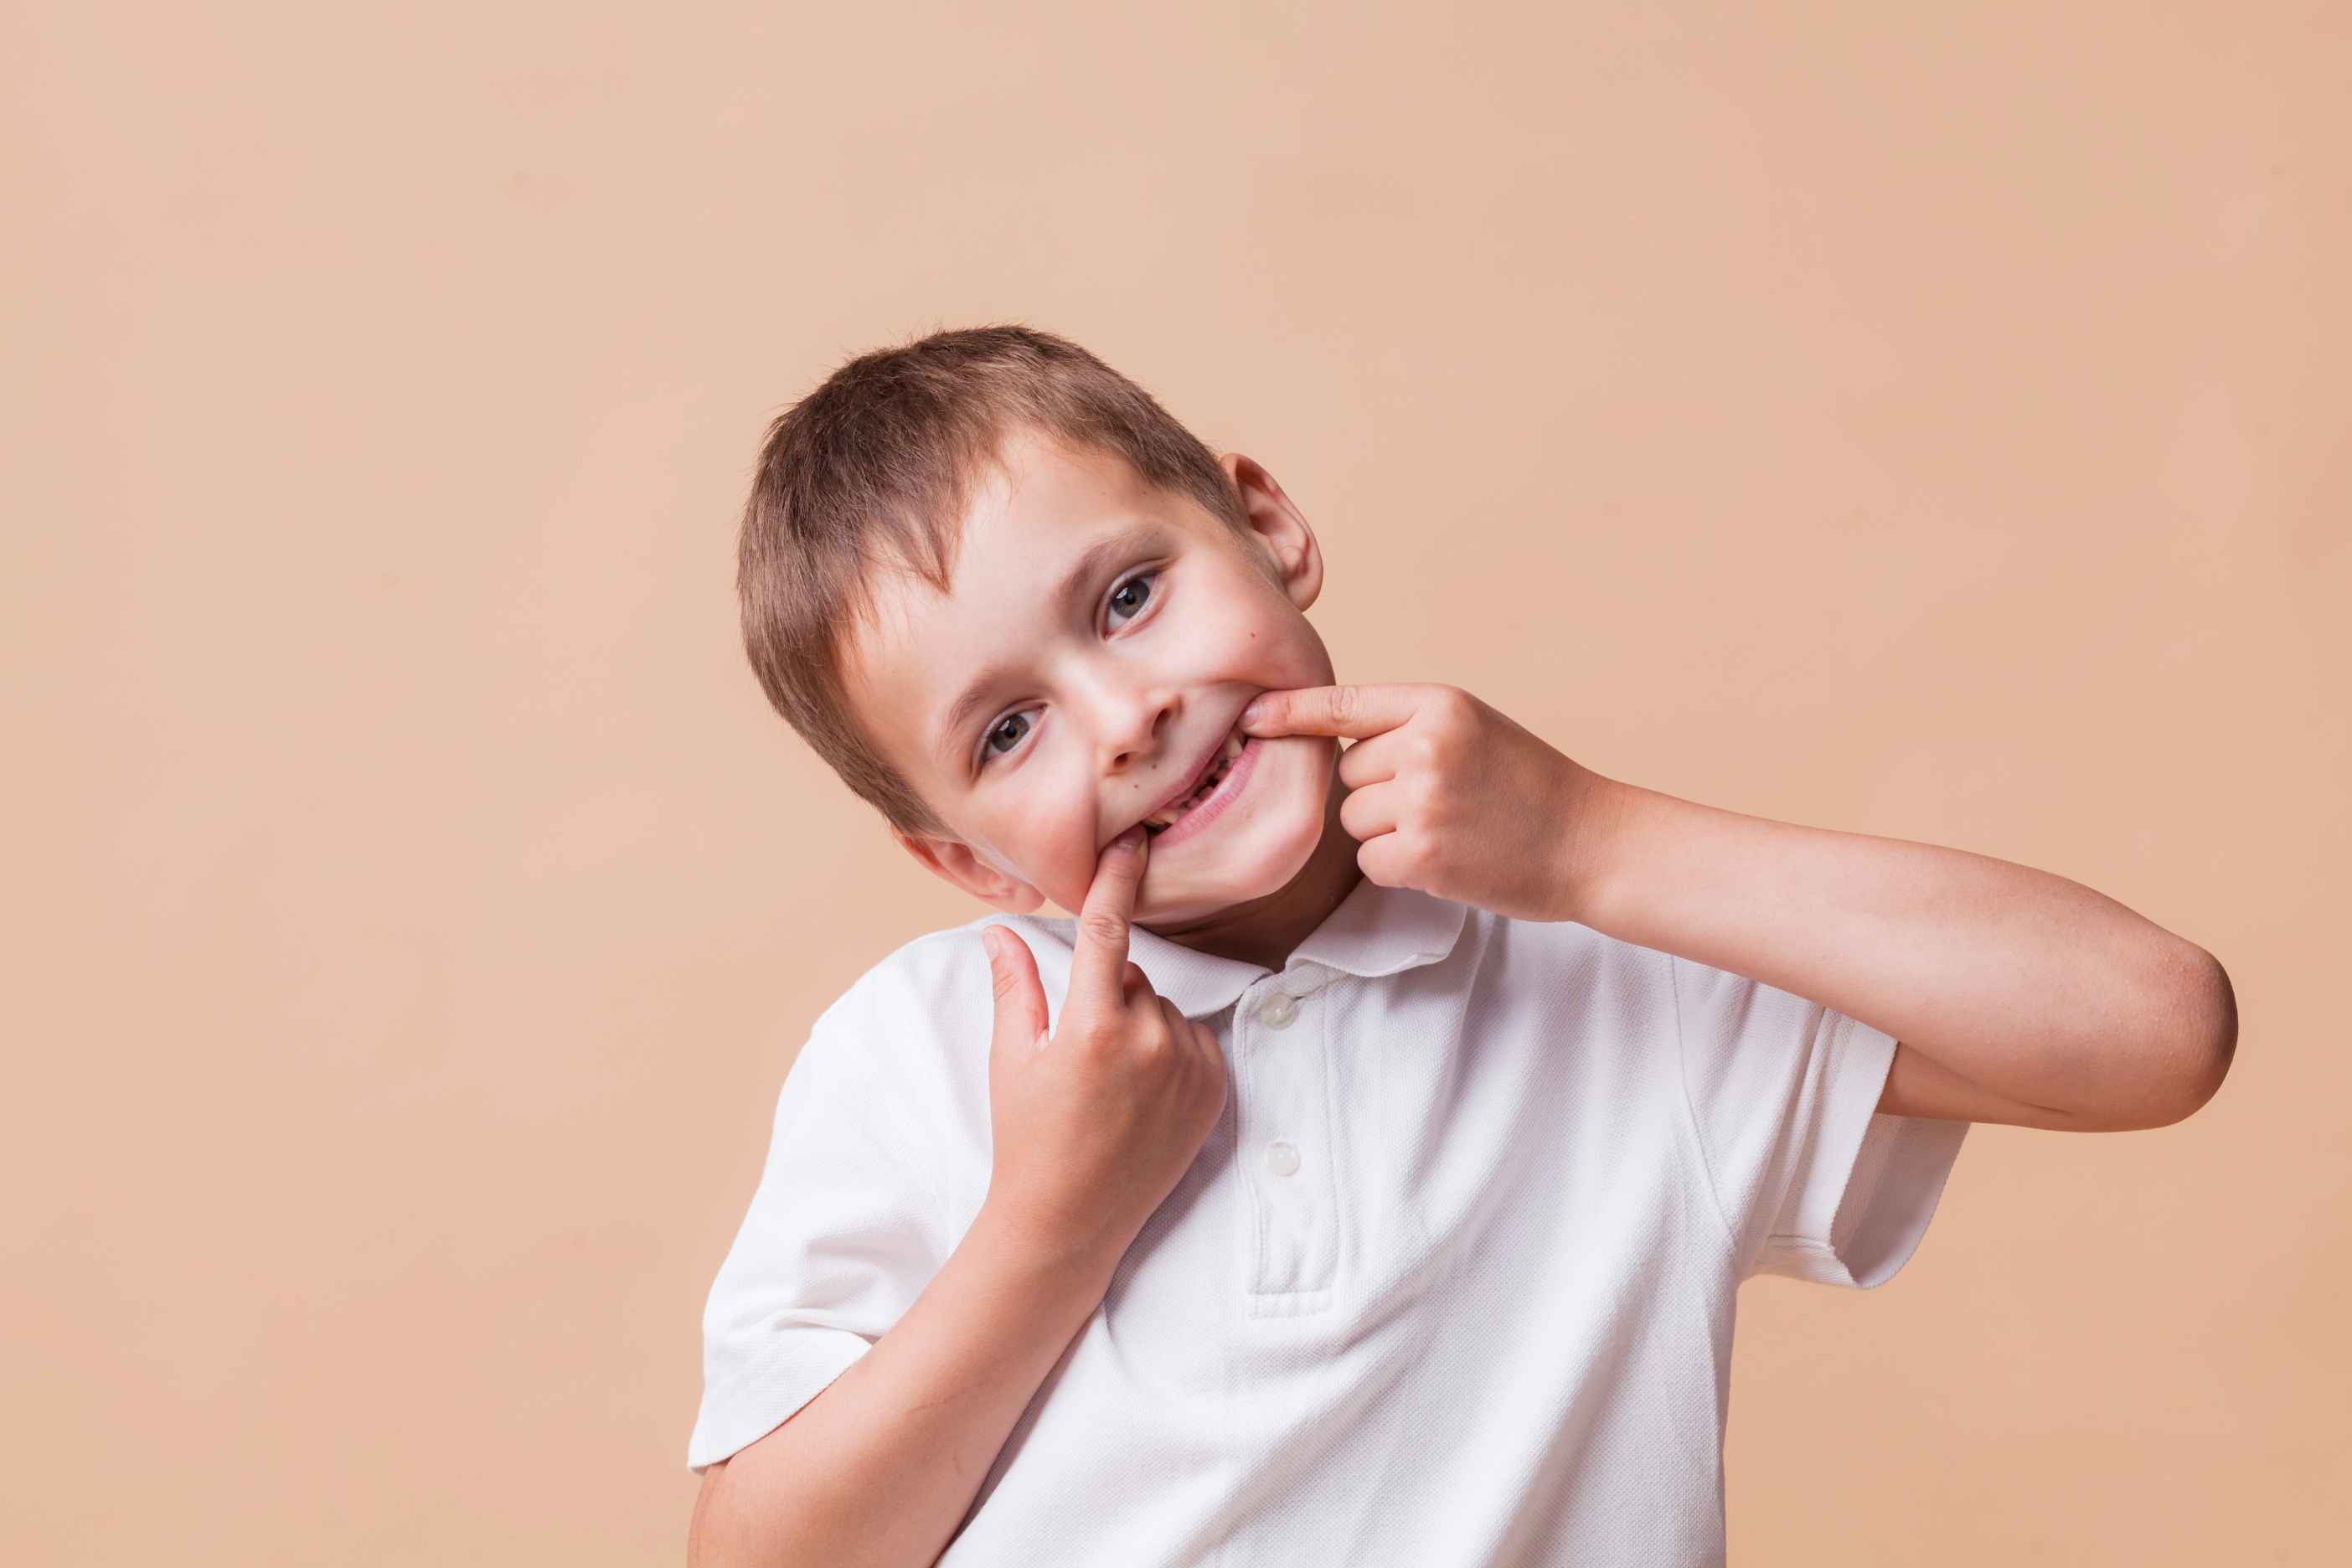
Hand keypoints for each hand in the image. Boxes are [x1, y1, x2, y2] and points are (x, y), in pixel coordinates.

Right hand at [978, 826, 1228, 1268]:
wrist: (1070, 1220)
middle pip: (1132, 976)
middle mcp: (1149, 1040)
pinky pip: (1193, 1039)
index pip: (1108, 930)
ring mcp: (1188, 1066)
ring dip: (1139, 1024)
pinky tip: (1141, 1094)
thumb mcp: (1011, 1057)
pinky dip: (1170, 1051)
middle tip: (1079, 1050)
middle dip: (1106, 994)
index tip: (1132, 841)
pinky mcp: (1215, 1089)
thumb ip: (1015, 985)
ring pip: (1163, 1008)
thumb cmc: (1028, 1137)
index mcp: (1092, 1026)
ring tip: (1109, 1082)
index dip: (1118, 879)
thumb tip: (999, 929)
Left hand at [1237, 682, 1619, 923]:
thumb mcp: (1472, 728)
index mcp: (1438, 704)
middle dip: (1377, 791)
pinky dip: (1398, 866)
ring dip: (1386, 832)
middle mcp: (1426, 745)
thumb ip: (1407, 725)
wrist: (1588, 842)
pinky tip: (1445, 859)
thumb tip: (1327, 738)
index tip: (1250, 716)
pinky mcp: (1421, 854)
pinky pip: (1369, 859)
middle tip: (1439, 801)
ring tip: (1448, 828)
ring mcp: (1423, 800)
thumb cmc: (1528, 786)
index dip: (1290, 712)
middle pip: (1345, 772)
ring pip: (1353, 818)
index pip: (1343, 705)